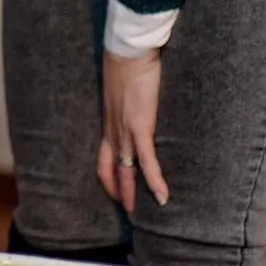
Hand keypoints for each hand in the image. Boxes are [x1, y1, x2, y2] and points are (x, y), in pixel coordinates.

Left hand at [97, 49, 169, 212]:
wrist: (128, 51)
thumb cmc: (127, 63)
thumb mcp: (123, 87)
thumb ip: (129, 100)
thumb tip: (139, 103)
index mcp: (109, 122)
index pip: (104, 158)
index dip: (109, 177)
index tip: (114, 190)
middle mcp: (113, 130)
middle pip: (111, 170)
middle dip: (118, 192)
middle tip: (127, 211)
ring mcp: (125, 131)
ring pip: (126, 171)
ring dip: (133, 194)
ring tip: (141, 214)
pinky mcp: (140, 127)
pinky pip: (147, 161)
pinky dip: (154, 180)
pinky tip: (162, 196)